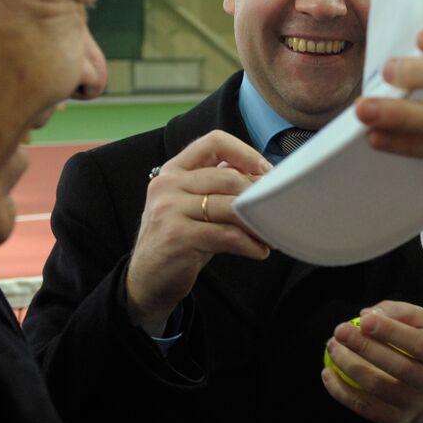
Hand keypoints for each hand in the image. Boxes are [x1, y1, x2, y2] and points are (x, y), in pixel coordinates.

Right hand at [126, 130, 271, 334]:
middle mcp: (167, 184)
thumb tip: (265, 179)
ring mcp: (169, 209)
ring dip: (258, 222)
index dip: (246, 153)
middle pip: (229, 177)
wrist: (147, 280)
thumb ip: (219, 187)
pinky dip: (249, 244)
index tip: (266, 172)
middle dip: (258, 196)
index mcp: (174, 170)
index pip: (215, 142)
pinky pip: (226, 235)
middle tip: (276, 211)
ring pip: (230, 206)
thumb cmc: (180, 240)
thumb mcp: (194, 206)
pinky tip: (260, 251)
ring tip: (271, 234)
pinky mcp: (177, 236)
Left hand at [321, 301, 422, 422]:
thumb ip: (400, 312)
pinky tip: (328, 374)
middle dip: (365, 347)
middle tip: (340, 331)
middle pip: (399, 367)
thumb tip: (369, 314)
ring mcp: (417, 406)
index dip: (391, 332)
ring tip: (332, 348)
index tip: (364, 320)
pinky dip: (342, 392)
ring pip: (379, 388)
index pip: (419, 344)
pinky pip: (366, 409)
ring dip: (349, 366)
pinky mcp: (397, 422)